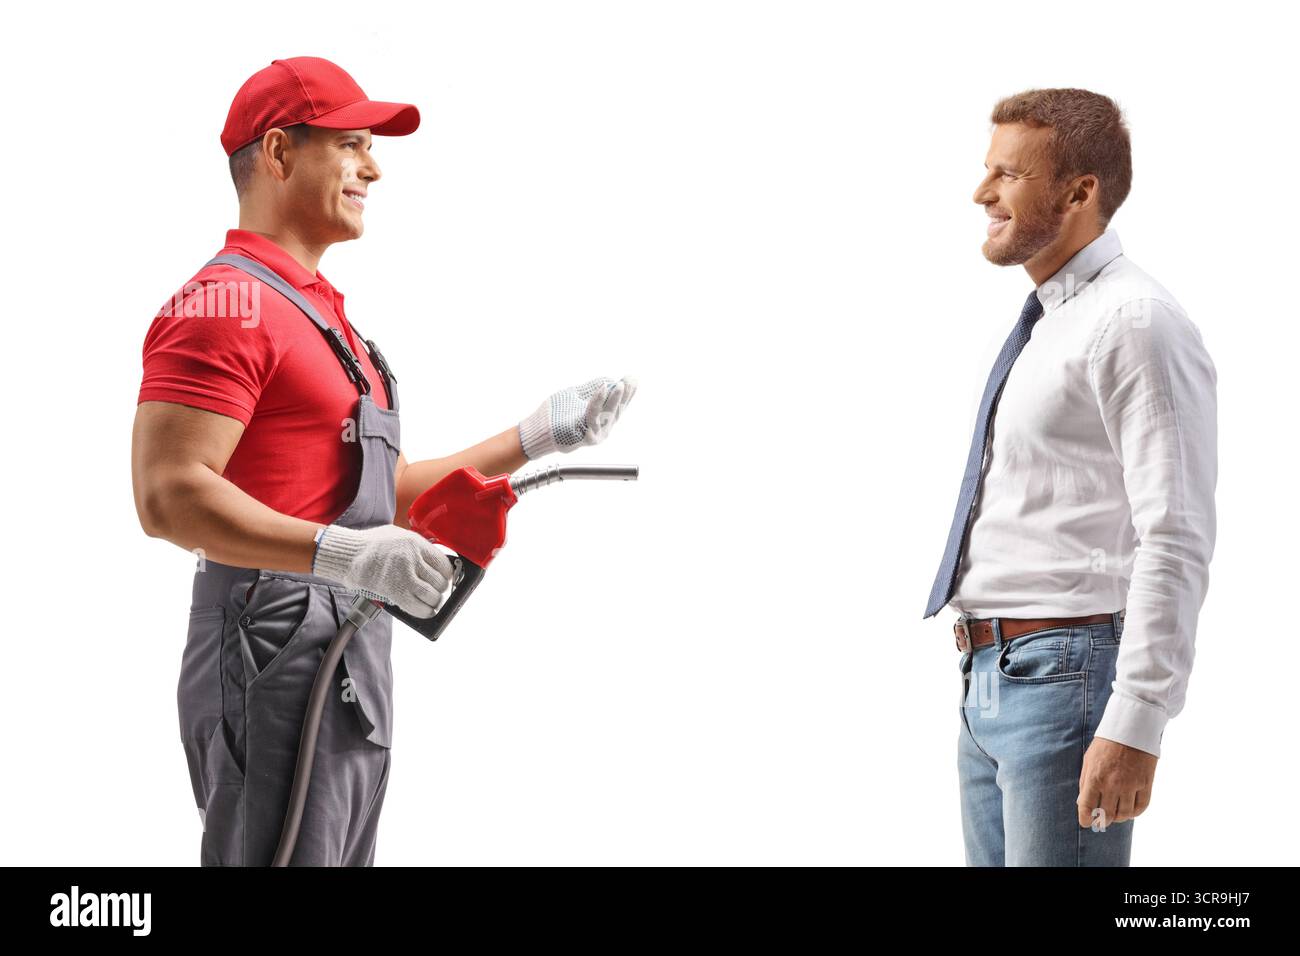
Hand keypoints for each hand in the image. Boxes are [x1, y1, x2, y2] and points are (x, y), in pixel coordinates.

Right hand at [311, 524, 453, 618]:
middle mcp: (413, 559)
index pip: (443, 564)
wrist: (347, 554)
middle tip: (435, 592)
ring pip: (432, 595)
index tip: (444, 580)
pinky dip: (425, 612)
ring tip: (430, 602)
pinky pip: (418, 607)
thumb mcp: (398, 536)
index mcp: (415, 543)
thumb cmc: (371, 545)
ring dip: (433, 602)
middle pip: (439, 581)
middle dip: (439, 590)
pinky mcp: (394, 591)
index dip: (446, 575)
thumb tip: (433, 563)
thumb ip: (416, 548)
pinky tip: (425, 611)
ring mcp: (404, 576)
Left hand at [518, 375, 636, 459]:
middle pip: (617, 410)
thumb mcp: (575, 396)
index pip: (618, 405)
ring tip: (621, 383)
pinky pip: (593, 415)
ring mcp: (595, 434)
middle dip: (626, 394)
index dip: (627, 393)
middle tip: (631, 379)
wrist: (537, 430)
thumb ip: (590, 389)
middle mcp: (602, 429)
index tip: (633, 378)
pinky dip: (598, 400)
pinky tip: (603, 387)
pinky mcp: (585, 436)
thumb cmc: (554, 414)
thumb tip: (608, 380)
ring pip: (608, 413)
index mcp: (600, 419)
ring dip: (615, 397)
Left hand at [1077, 736, 1157, 829]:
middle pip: (1107, 815)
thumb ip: (1085, 782)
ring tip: (1116, 813)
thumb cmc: (1106, 744)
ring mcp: (1130, 785)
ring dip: (1119, 817)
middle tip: (1102, 820)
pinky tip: (1130, 810)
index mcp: (1094, 778)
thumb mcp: (1088, 760)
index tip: (1086, 822)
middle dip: (1102, 821)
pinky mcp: (1146, 784)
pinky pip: (1141, 807)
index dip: (1085, 819)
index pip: (1087, 807)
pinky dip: (1135, 812)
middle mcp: (1112, 784)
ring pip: (1125, 814)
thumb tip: (1082, 802)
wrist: (1130, 728)